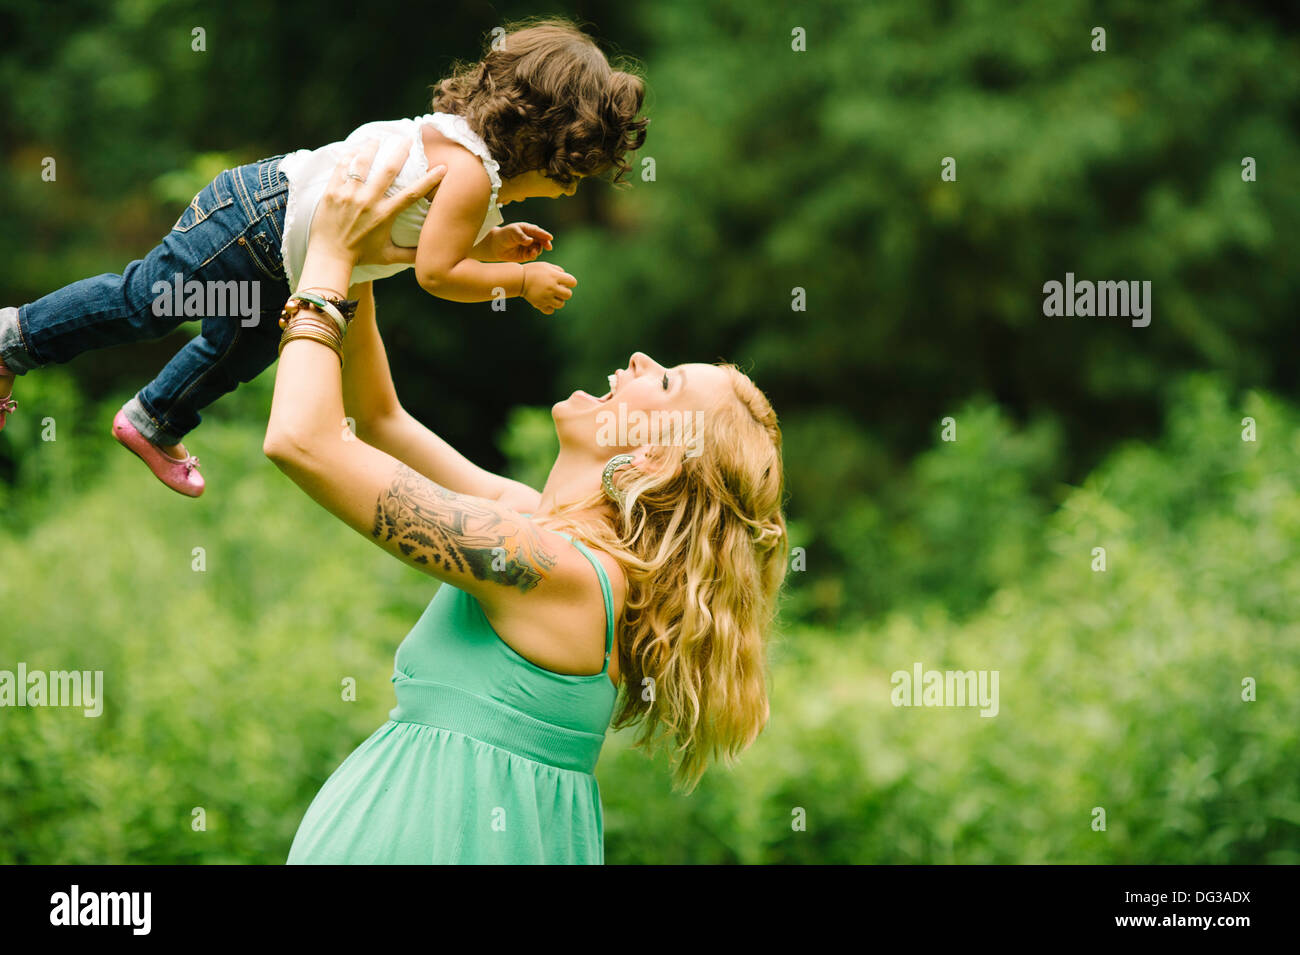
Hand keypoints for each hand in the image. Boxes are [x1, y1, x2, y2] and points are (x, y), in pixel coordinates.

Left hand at [309, 138, 447, 268]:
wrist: (329, 257)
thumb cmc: (360, 257)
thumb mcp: (388, 257)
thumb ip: (410, 255)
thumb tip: (431, 256)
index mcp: (385, 215)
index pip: (412, 193)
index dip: (430, 180)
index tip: (442, 168)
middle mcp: (368, 202)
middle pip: (389, 169)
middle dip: (400, 150)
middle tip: (407, 138)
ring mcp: (349, 195)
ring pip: (362, 162)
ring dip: (372, 147)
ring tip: (377, 139)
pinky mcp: (332, 192)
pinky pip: (342, 167)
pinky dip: (349, 156)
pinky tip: (354, 150)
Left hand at [487, 222, 552, 261]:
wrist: (496, 246)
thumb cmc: (504, 235)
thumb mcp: (512, 232)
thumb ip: (521, 236)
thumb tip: (530, 241)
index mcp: (528, 229)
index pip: (538, 231)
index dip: (544, 234)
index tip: (550, 237)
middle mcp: (531, 237)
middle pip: (541, 240)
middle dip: (545, 243)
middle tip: (548, 247)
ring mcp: (529, 246)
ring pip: (538, 248)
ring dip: (538, 250)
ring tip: (533, 251)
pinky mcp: (526, 255)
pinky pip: (533, 256)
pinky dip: (534, 255)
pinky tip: (532, 254)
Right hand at [521, 261, 576, 314]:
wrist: (519, 278)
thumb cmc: (533, 270)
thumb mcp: (546, 266)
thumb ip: (558, 270)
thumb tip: (566, 278)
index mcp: (554, 276)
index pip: (573, 282)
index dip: (570, 282)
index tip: (564, 281)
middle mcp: (551, 287)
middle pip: (568, 295)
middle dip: (565, 292)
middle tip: (558, 289)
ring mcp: (546, 297)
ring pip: (561, 304)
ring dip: (558, 300)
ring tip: (552, 296)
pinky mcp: (539, 304)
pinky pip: (550, 310)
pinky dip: (550, 307)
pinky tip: (546, 301)